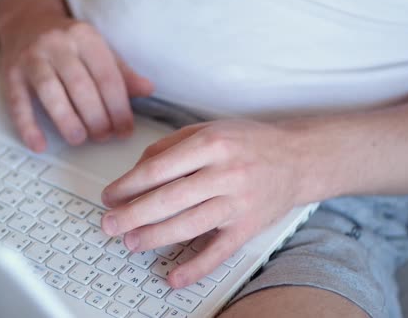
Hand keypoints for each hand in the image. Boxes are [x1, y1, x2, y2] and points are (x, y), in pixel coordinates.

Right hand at [0, 6, 153, 150]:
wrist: (26, 19)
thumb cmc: (67, 41)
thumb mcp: (98, 49)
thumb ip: (121, 72)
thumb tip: (147, 89)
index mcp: (86, 38)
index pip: (107, 77)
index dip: (119, 108)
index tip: (125, 129)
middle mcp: (58, 45)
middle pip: (81, 87)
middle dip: (96, 118)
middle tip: (103, 136)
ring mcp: (32, 58)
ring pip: (51, 93)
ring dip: (67, 121)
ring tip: (79, 139)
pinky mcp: (10, 73)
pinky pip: (18, 103)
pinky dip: (28, 127)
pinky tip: (39, 144)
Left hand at [100, 120, 314, 287]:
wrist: (297, 158)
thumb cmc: (248, 142)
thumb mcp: (207, 130)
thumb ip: (169, 147)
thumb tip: (135, 172)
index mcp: (210, 144)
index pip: (158, 169)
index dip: (127, 186)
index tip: (110, 196)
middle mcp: (224, 173)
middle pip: (168, 199)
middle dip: (132, 215)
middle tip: (110, 225)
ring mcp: (238, 202)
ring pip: (189, 225)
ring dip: (154, 237)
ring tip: (131, 242)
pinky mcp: (248, 226)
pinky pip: (219, 252)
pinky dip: (196, 268)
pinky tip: (174, 277)